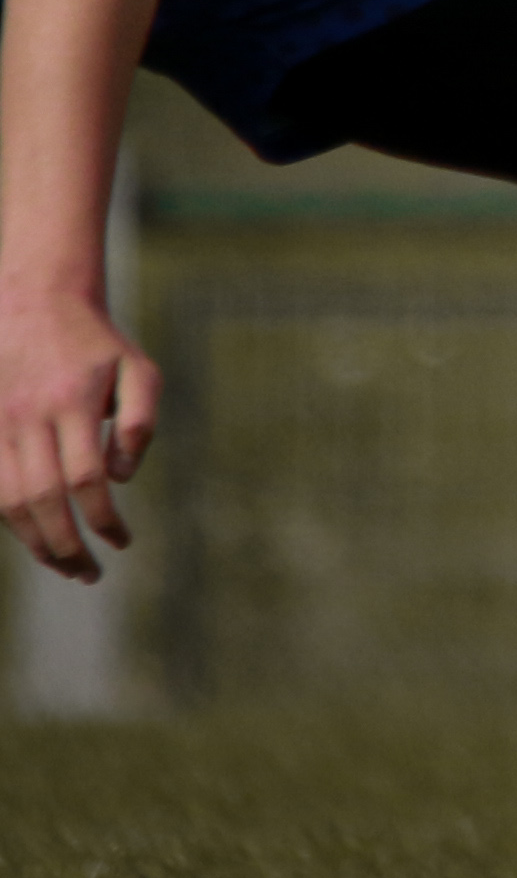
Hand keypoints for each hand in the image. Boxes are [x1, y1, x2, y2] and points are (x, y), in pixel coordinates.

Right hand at [1, 290, 158, 581]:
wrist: (33, 303)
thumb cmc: (96, 343)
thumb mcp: (139, 370)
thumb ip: (140, 421)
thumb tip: (122, 477)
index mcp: (74, 403)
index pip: (86, 479)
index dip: (103, 518)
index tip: (122, 542)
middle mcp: (31, 417)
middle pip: (43, 499)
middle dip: (65, 545)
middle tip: (90, 574)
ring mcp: (1, 424)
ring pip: (10, 500)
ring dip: (34, 541)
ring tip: (64, 567)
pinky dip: (10, 519)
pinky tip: (34, 537)